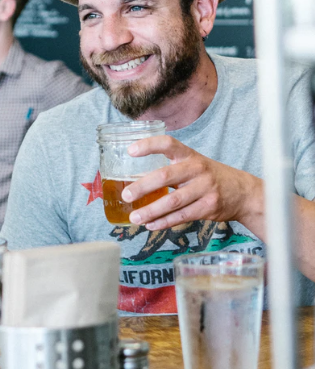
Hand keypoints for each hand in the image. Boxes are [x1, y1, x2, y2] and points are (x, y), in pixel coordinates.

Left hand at [123, 135, 261, 231]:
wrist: (243, 193)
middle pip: (165, 176)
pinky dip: (163, 222)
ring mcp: (205, 189)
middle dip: (142, 187)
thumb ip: (170, 168)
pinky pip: (181, 216)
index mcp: (189, 155)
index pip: (168, 143)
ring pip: (172, 201)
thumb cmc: (209, 177)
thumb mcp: (194, 164)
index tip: (130, 151)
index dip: (149, 145)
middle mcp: (197, 169)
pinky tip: (150, 225)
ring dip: (150, 211)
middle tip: (126, 196)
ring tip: (134, 218)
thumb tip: (133, 181)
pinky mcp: (208, 207)